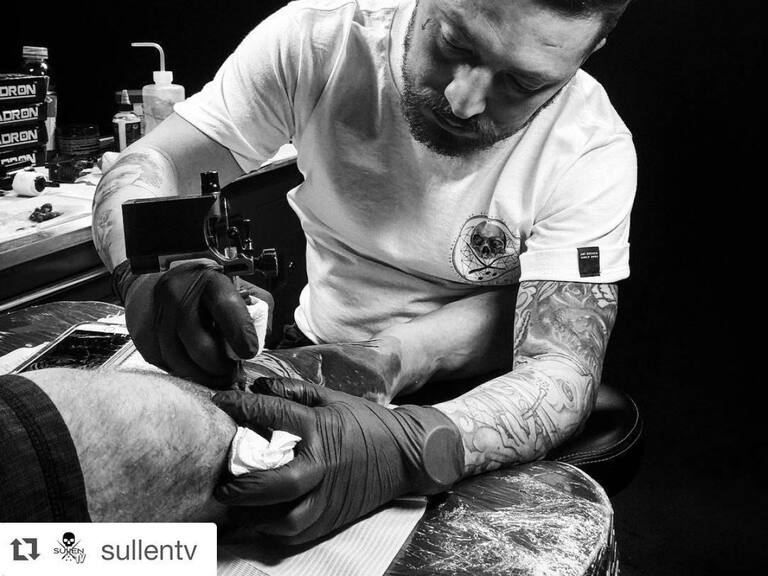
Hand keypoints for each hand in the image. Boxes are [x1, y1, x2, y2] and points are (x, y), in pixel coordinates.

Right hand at [112, 259, 264, 386]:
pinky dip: (184, 372)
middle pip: (200, 344)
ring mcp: (157, 315)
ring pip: (180, 360)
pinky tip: (196, 370)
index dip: (240, 334)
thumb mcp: (236, 284)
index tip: (249, 352)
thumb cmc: (204, 284)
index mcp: (208, 280)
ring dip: (202, 375)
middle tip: (232, 371)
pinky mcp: (144, 333)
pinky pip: (165, 363)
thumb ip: (255, 307)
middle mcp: (178, 295)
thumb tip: (260, 336)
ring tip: (217, 376)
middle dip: (220, 365)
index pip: (226, 308)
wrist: (159, 275)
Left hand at [212, 377, 464, 543]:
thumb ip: (294, 391)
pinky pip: (296, 533)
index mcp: (319, 429)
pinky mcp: (333, 517)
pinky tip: (259, 519)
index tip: (219, 402)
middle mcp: (321, 465)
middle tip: (221, 483)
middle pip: (275, 484)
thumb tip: (258, 386)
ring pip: (285, 518)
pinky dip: (273, 529)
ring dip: (255, 516)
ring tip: (237, 506)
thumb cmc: (367, 422)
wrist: (406, 453)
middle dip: (243, 485)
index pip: (270, 414)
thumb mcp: (331, 397)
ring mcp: (328, 496)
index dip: (239, 406)